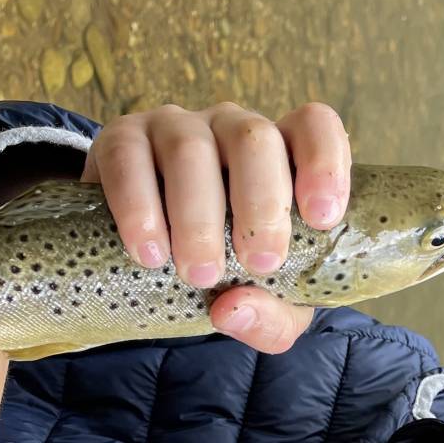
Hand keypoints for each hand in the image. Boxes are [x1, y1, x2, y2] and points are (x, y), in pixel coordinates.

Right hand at [81, 102, 350, 352]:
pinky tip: (149, 253)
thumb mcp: (263, 300)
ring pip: (189, 149)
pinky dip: (138, 208)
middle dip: (260, 204)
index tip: (321, 218)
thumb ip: (269, 317)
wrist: (144, 253)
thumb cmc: (224, 268)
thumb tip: (232, 309)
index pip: (313, 126)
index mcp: (279, 152)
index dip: (324, 162)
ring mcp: (172, 127)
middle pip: (254, 137)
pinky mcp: (119, 141)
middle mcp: (229, 128)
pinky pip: (128, 161)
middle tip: (259, 263)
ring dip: (197, 215)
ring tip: (199, 273)